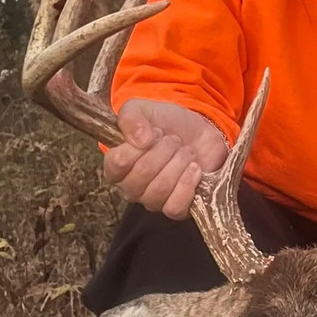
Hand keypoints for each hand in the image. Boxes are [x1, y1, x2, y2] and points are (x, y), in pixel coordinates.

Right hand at [102, 98, 229, 218]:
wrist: (199, 133)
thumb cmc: (167, 123)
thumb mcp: (144, 109)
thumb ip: (131, 117)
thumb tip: (140, 139)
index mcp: (116, 166)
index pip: (117, 163)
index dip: (138, 145)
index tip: (154, 131)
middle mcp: (130, 188)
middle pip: (142, 174)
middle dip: (164, 150)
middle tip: (173, 140)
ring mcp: (153, 201)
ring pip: (159, 190)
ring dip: (178, 164)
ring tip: (186, 152)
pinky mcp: (176, 208)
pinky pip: (174, 207)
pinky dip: (187, 185)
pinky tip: (194, 168)